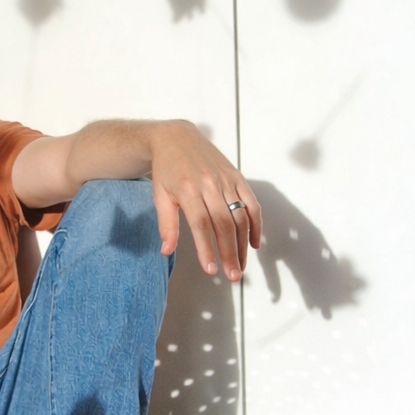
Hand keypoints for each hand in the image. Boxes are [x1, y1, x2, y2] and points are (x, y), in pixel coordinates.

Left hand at [149, 122, 261, 280]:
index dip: (208, 249)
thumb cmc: (166, 170)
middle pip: (225, 224)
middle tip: (232, 276)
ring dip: (243, 244)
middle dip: (230, 253)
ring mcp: (226, 180)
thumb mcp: (159, 195)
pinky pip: (252, 203)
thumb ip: (166, 224)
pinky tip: (254, 243)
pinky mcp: (237, 177)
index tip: (211, 270)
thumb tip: (166, 251)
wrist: (177, 137)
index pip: (201, 225)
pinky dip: (256, 224)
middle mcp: (210, 184)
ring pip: (241, 216)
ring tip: (241, 266)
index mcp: (188, 189)